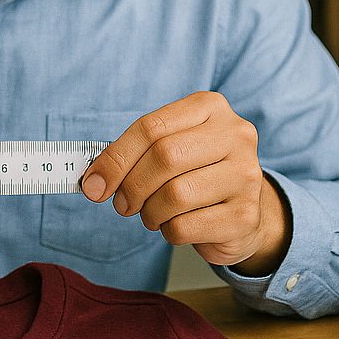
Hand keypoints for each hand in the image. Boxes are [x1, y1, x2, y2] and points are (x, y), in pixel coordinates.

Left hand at [80, 92, 291, 275]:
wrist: (240, 210)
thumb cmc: (195, 173)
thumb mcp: (167, 149)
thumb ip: (132, 155)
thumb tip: (93, 182)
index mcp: (210, 107)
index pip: (151, 127)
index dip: (116, 158)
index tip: (94, 183)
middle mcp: (235, 135)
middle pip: (164, 156)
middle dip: (132, 186)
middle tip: (122, 204)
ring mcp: (245, 175)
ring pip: (175, 195)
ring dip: (150, 212)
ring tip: (152, 214)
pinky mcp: (245, 215)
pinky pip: (186, 226)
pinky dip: (169, 231)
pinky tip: (176, 225)